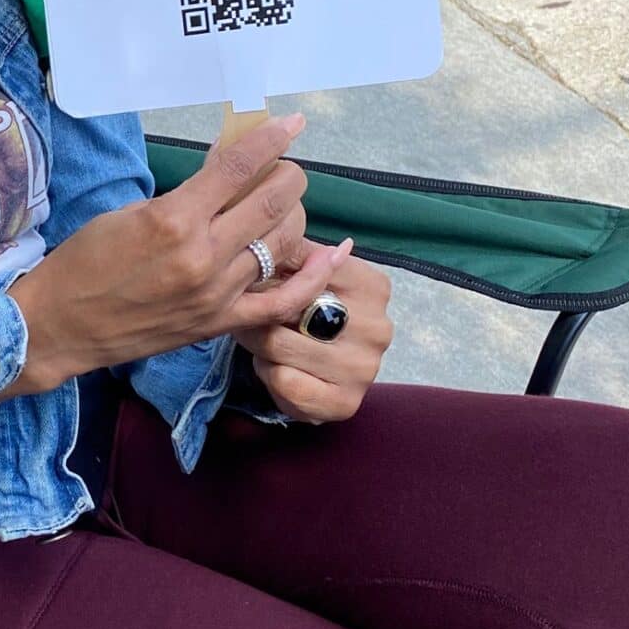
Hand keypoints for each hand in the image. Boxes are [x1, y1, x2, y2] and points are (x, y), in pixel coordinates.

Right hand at [7, 115, 354, 396]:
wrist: (60, 325)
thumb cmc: (85, 262)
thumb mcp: (130, 211)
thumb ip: (186, 193)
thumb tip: (227, 165)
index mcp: (174, 219)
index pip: (237, 168)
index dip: (270, 139)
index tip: (291, 123)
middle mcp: (202, 256)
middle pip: (271, 203)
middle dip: (289, 175)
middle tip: (285, 167)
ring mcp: (216, 293)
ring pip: (281, 243)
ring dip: (293, 214)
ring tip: (286, 203)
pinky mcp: (219, 324)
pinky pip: (281, 300)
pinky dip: (312, 276)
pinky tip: (332, 254)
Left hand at [238, 251, 393, 423]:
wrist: (325, 383)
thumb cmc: (312, 318)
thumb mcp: (306, 277)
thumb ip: (295, 252)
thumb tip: (280, 226)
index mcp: (374, 287)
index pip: (309, 267)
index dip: (272, 273)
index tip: (258, 280)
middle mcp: (378, 327)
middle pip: (288, 307)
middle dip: (260, 311)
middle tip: (250, 314)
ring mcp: (365, 368)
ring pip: (278, 345)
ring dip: (258, 344)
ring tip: (262, 342)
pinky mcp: (345, 402)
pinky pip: (283, 382)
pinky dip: (268, 376)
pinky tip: (277, 371)